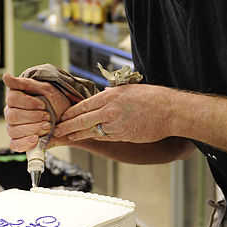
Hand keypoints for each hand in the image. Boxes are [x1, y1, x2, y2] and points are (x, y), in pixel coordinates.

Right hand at [2, 73, 72, 151]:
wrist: (67, 117)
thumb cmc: (55, 101)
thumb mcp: (45, 88)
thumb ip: (24, 83)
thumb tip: (5, 76)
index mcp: (15, 99)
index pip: (12, 99)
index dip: (28, 103)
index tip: (43, 105)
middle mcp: (11, 114)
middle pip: (12, 116)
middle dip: (33, 117)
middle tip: (48, 116)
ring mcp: (14, 128)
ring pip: (13, 131)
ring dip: (33, 129)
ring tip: (47, 126)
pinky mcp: (20, 141)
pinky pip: (15, 145)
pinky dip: (24, 143)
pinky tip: (36, 139)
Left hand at [54, 84, 173, 143]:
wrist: (171, 112)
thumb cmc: (154, 98)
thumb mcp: (129, 89)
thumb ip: (113, 93)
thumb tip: (103, 93)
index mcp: (110, 96)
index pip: (82, 106)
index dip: (69, 113)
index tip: (60, 116)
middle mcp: (109, 111)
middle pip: (81, 120)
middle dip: (66, 126)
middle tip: (55, 131)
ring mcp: (115, 125)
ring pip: (90, 131)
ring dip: (77, 134)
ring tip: (67, 136)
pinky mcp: (123, 136)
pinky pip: (104, 137)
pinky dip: (94, 137)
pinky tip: (87, 138)